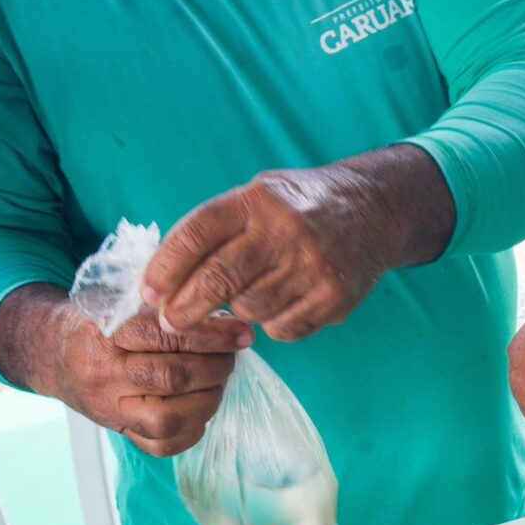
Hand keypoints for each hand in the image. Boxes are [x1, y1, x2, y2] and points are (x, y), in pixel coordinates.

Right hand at [0, 285, 251, 456]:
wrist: (54, 354)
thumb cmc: (100, 322)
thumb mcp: (121, 301)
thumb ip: (164, 306)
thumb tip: (225, 316)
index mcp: (103, 335)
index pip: (165, 335)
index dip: (212, 335)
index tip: (241, 332)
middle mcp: (103, 377)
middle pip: (173, 378)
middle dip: (216, 366)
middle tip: (232, 354)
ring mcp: (109, 411)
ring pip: (169, 419)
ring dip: (209, 398)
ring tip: (218, 380)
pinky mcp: (119, 433)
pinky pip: (163, 445)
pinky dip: (193, 428)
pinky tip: (201, 405)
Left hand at [142, 144, 453, 341]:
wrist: (375, 211)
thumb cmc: (300, 207)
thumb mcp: (258, 195)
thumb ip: (216, 229)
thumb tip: (161, 280)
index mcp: (259, 200)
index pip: (197, 235)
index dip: (165, 269)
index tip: (148, 294)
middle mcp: (286, 231)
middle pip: (219, 280)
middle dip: (185, 309)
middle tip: (170, 323)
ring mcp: (314, 266)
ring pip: (249, 310)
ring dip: (238, 312)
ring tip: (248, 296)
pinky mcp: (335, 298)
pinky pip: (282, 329)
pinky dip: (273, 324)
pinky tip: (283, 302)